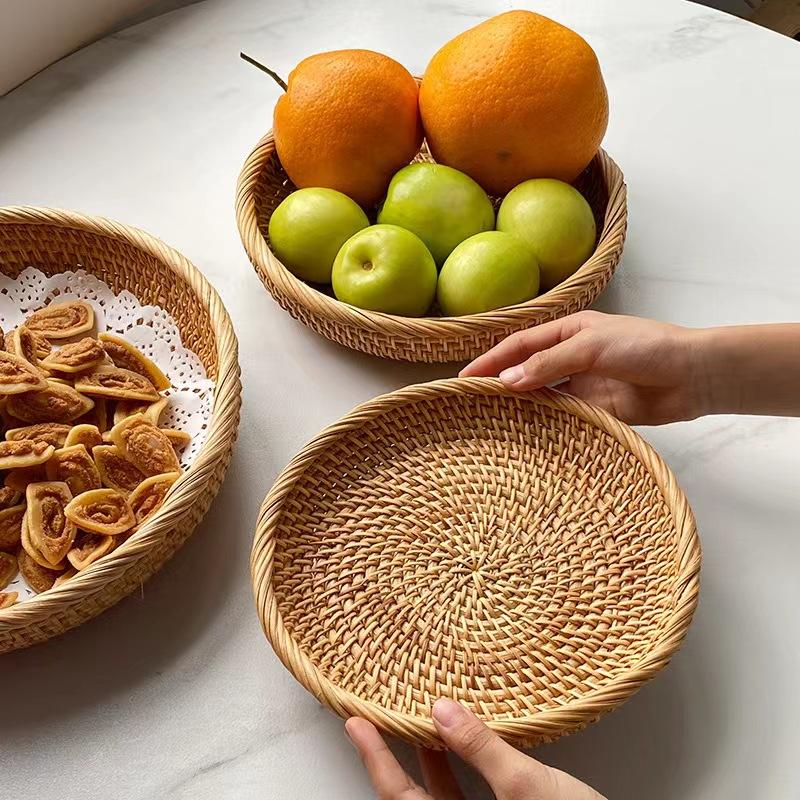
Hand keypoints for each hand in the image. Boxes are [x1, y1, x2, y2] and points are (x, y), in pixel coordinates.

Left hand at [345, 698, 603, 799]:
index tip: (355, 723)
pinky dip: (461, 767)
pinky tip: (464, 741)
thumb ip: (483, 751)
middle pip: (415, 798)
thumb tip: (442, 712)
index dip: (375, 760)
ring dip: (431, 758)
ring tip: (421, 720)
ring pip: (443, 796)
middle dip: (396, 755)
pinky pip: (468, 795)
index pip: (400, 799)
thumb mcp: (528, 788)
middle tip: (377, 718)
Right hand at [460, 311, 702, 424]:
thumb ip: (548, 363)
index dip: (491, 360)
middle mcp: (571, 356)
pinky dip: (545, 423)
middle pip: (527, 370)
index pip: (520, 345)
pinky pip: (563, 416)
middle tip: (470, 403)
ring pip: (542, 395)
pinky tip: (526, 434)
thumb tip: (507, 380)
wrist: (692, 375)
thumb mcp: (591, 347)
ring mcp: (583, 384)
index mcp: (569, 331)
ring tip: (490, 420)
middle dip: (500, 383)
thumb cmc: (646, 347)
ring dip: (520, 405)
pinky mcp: (597, 410)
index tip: (464, 378)